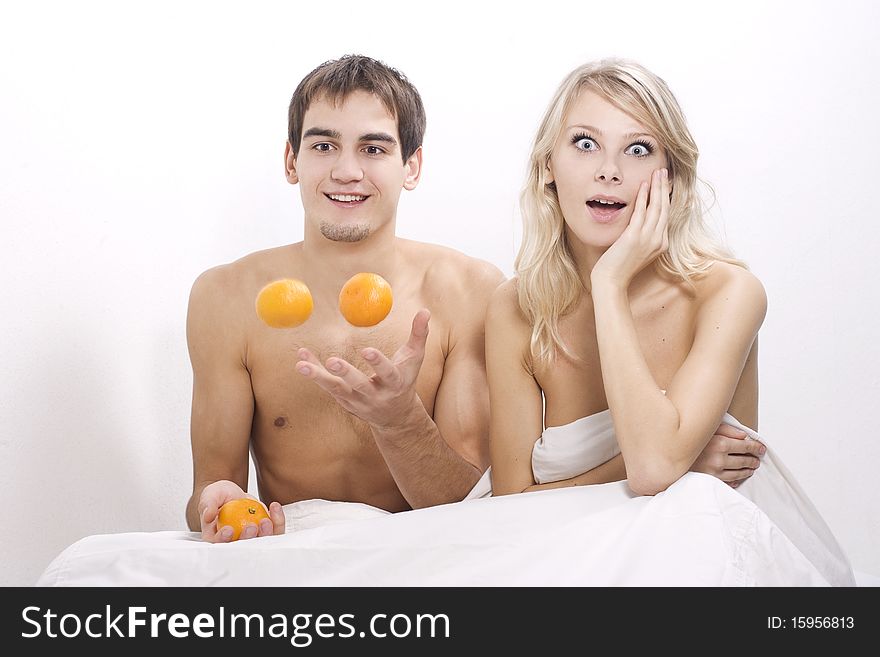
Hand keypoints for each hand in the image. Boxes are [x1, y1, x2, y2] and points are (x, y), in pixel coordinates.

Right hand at [198, 480, 284, 542]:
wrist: (233, 493)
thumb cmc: (218, 496)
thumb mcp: (210, 496)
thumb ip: (208, 504)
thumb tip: (208, 514)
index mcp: (216, 537)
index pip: (218, 544)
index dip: (223, 540)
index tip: (228, 530)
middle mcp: (234, 541)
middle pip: (242, 547)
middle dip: (248, 539)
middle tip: (251, 526)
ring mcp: (251, 537)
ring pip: (261, 542)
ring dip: (266, 534)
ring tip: (266, 520)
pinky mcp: (264, 529)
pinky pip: (274, 529)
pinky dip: (277, 520)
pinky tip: (274, 506)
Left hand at [296, 309, 429, 429]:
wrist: (396, 417)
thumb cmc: (405, 380)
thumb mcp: (414, 360)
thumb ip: (419, 335)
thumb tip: (425, 310)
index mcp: (395, 384)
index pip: (387, 374)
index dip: (377, 363)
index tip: (366, 350)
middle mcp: (376, 396)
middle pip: (359, 385)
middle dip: (346, 373)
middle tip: (332, 361)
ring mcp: (358, 402)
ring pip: (336, 390)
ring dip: (318, 377)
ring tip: (301, 365)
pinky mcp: (344, 403)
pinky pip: (327, 386)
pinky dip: (314, 372)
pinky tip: (301, 357)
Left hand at [591, 168, 669, 289]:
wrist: (611, 281)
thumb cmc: (619, 266)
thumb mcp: (636, 249)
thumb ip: (642, 235)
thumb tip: (639, 220)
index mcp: (661, 244)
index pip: (666, 215)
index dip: (665, 197)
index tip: (664, 183)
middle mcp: (658, 240)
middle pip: (665, 208)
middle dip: (664, 187)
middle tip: (663, 171)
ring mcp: (648, 239)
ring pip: (657, 207)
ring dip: (657, 187)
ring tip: (657, 172)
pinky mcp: (634, 237)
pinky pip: (641, 212)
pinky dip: (643, 197)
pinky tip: (643, 185)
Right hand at [690, 423, 765, 487]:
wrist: (669, 456)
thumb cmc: (688, 441)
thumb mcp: (707, 429)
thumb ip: (727, 430)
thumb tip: (744, 435)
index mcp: (720, 443)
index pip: (746, 446)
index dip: (756, 447)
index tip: (761, 448)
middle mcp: (719, 459)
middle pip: (744, 460)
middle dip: (753, 459)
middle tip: (757, 459)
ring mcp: (715, 472)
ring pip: (739, 473)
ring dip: (747, 471)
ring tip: (751, 468)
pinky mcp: (710, 481)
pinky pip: (729, 483)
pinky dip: (736, 481)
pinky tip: (739, 478)